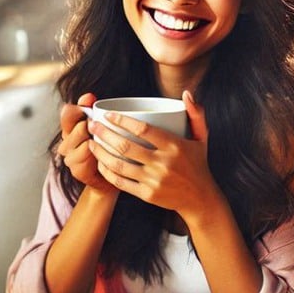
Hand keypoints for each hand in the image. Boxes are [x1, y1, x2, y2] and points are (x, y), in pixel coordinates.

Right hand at [58, 93, 115, 194]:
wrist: (110, 177)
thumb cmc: (106, 148)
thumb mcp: (100, 125)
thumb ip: (92, 108)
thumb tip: (89, 96)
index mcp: (69, 129)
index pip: (67, 112)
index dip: (80, 108)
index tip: (91, 108)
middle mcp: (65, 143)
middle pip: (77, 127)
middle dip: (91, 127)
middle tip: (100, 133)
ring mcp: (69, 158)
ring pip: (82, 142)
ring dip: (95, 142)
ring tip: (104, 146)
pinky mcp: (77, 171)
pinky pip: (87, 157)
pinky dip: (96, 155)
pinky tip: (102, 157)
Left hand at [89, 90, 219, 215]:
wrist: (200, 199)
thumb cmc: (198, 164)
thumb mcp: (202, 138)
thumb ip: (196, 114)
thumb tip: (186, 93)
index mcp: (174, 146)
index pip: (143, 129)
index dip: (121, 120)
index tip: (107, 115)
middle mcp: (163, 163)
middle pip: (125, 146)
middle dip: (104, 134)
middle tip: (93, 126)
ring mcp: (154, 180)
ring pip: (119, 165)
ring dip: (101, 152)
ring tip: (91, 143)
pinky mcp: (147, 195)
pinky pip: (121, 182)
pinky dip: (107, 172)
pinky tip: (100, 163)